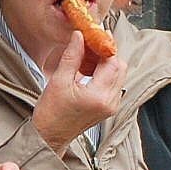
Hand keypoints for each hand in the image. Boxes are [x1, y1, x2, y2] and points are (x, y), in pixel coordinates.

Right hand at [31, 32, 128, 152]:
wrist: (50, 135)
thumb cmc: (50, 113)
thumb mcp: (59, 81)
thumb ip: (72, 56)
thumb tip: (79, 36)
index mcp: (99, 95)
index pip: (112, 62)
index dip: (106, 45)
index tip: (97, 34)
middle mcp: (110, 102)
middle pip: (120, 67)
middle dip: (107, 53)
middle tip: (91, 43)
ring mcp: (112, 106)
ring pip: (119, 75)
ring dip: (107, 62)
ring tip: (88, 57)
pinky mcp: (109, 108)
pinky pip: (114, 84)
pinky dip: (105, 74)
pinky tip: (90, 71)